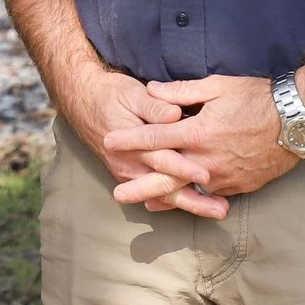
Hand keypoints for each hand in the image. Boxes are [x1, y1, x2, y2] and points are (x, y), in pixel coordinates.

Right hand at [49, 63, 212, 216]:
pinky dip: (177, 201)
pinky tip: (197, 205)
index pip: (162, 158)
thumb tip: (174, 114)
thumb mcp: (132, 93)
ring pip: (162, 195)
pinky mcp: (132, 175)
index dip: (184, 167)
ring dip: (190, 204)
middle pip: (165, 187)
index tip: (206, 175)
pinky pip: (156, 193)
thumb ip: (154, 106)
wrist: (84, 102)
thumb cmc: (111, 95)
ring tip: (217, 212)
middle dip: (194, 200)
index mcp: (131, 143)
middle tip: (220, 210)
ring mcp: (129, 174)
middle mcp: (129, 164)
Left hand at [105, 75, 297, 209]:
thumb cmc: (258, 97)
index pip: (156, 138)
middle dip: (139, 185)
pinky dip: (193, 200)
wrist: (298, 120)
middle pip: (166, 175)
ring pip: (188, 191)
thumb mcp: (218, 86)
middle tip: (116, 194)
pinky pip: (211, 195)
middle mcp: (208, 159)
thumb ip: (182, 91)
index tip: (109, 142)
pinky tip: (183, 204)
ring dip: (164, 198)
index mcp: (199, 132)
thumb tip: (153, 90)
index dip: (130, 140)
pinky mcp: (239, 185)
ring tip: (144, 204)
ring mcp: (224, 176)